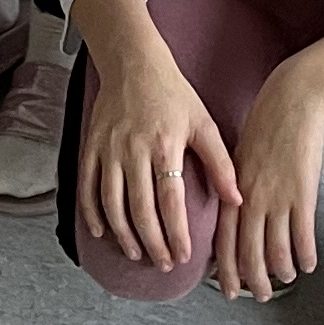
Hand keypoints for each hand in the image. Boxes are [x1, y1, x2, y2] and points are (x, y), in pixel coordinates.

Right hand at [75, 34, 236, 273]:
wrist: (132, 61)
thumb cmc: (171, 92)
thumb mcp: (203, 122)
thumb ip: (220, 163)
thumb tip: (236, 200)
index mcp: (164, 145)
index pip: (171, 201)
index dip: (176, 233)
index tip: (184, 256)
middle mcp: (133, 149)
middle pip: (140, 209)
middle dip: (153, 242)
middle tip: (164, 263)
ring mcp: (109, 149)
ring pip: (111, 203)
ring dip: (124, 234)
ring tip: (137, 253)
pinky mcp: (91, 145)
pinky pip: (87, 186)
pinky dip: (91, 213)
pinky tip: (102, 232)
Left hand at [217, 60, 323, 299]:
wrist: (291, 102)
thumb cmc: (264, 126)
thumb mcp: (238, 156)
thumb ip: (233, 188)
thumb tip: (234, 216)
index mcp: (232, 191)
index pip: (224, 242)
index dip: (226, 270)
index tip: (229, 289)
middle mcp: (251, 200)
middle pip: (249, 254)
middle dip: (255, 281)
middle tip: (261, 295)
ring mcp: (277, 199)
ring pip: (276, 252)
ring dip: (282, 272)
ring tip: (287, 278)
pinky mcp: (302, 194)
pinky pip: (302, 237)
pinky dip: (305, 256)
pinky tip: (308, 264)